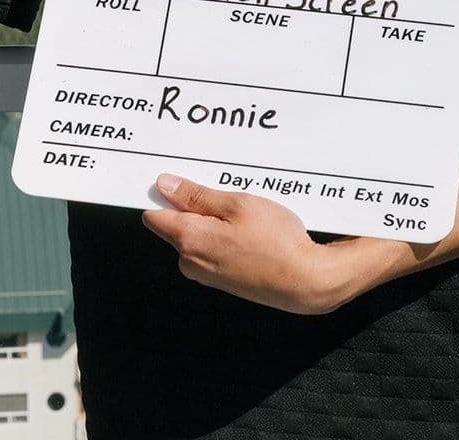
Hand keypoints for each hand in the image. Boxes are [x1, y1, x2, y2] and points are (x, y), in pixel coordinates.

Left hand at [141, 173, 344, 314]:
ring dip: (212, 219)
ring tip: (245, 210)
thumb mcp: (236, 204)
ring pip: (197, 235)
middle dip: (193, 203)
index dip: (161, 193)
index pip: (154, 214)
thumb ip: (196, 196)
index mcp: (189, 240)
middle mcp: (191, 261)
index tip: (173, 177)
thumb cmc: (275, 240)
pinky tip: (250, 229)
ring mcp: (206, 274)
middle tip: (225, 190)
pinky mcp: (222, 280)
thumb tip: (164, 186)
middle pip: (176, 223)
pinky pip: (212, 248)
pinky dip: (224, 235)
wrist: (304, 281)